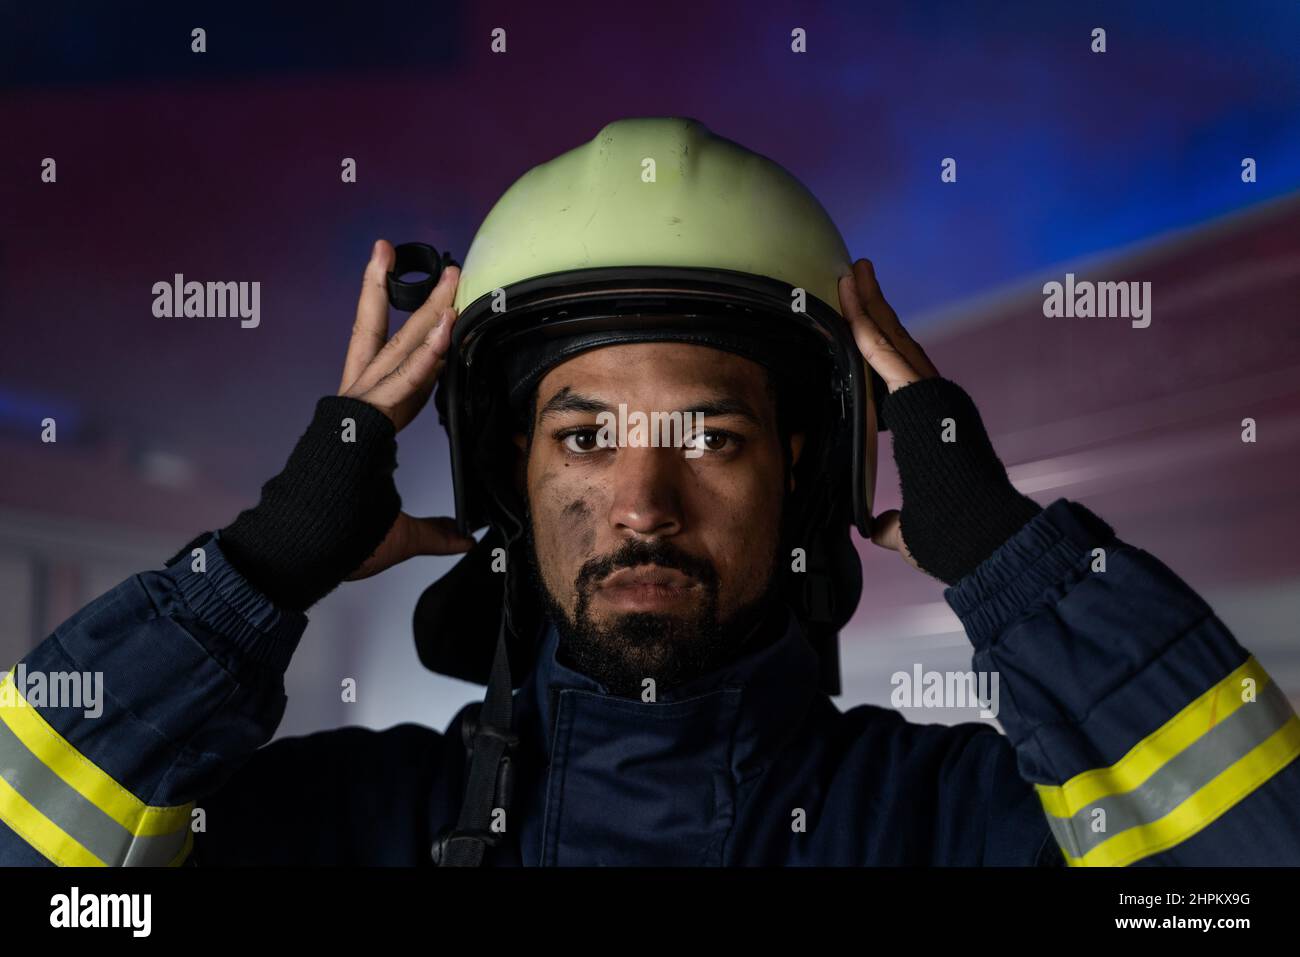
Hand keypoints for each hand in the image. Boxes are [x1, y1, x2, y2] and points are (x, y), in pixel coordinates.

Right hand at [340, 239, 474, 579]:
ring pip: (399, 346)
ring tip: (448, 272)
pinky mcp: (363, 419)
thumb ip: (435, 531)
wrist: (298, 551)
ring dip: (427, 308)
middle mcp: (362, 405)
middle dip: (421, 301)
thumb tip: (464, 537)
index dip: (430, 345)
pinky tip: (445, 326)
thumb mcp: (401, 535)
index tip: (449, 318)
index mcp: (370, 424)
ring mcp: (359, 407)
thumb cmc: (337, 539)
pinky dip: (425, 355)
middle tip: (445, 267)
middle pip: (396, 340)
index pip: (406, 374)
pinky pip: (403, 381)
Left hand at [838, 258, 938, 570]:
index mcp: (929, 426)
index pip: (896, 378)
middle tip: (855, 276)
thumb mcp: (910, 530)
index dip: (876, 348)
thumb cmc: (955, 542)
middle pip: (897, 345)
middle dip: (874, 309)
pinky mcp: (924, 398)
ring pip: (892, 339)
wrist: (984, 544)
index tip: (858, 323)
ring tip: (852, 273)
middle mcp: (934, 404)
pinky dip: (866, 322)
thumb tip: (876, 528)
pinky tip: (852, 296)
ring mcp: (932, 397)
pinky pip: (886, 353)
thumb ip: (891, 524)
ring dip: (869, 304)